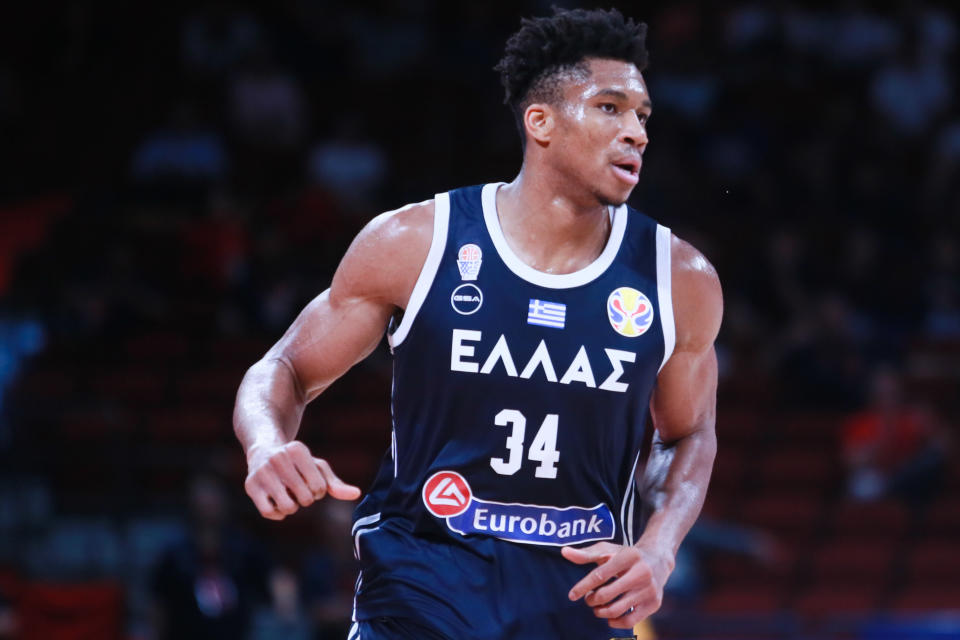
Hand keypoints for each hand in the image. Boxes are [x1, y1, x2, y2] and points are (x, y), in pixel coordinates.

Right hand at [244, 441, 360, 519]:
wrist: (263, 450)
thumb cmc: (297, 463)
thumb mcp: (317, 468)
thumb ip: (336, 483)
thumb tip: (357, 494)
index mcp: (298, 450)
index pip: (319, 488)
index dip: (317, 491)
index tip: (309, 482)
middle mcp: (279, 458)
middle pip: (305, 499)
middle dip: (305, 499)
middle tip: (296, 489)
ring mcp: (263, 471)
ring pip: (288, 508)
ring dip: (291, 507)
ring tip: (287, 495)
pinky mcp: (251, 485)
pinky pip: (269, 513)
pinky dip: (277, 513)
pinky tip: (275, 502)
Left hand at [562, 541, 672, 628]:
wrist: (658, 560)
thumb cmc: (626, 555)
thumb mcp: (608, 550)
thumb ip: (585, 554)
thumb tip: (563, 552)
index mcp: (629, 556)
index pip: (600, 575)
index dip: (583, 586)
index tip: (572, 595)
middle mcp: (642, 572)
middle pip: (607, 594)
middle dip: (592, 600)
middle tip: (588, 599)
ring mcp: (649, 589)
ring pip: (617, 609)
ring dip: (601, 612)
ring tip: (597, 608)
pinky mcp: (654, 603)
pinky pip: (630, 620)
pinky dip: (615, 622)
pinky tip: (609, 616)